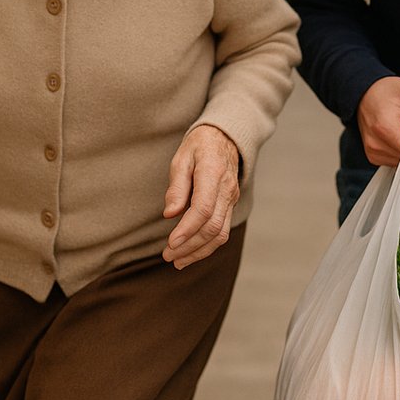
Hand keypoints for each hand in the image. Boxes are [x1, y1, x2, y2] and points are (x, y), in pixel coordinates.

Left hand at [162, 124, 240, 269]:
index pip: (204, 209)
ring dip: (199, 251)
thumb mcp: (181, 158)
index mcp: (212, 173)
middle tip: (168, 256)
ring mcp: (231, 199)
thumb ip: (176, 187)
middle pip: (212, 226)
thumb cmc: (199, 146)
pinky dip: (207, 246)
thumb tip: (170, 214)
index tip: (170, 243)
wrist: (225, 138)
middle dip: (190, 246)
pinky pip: (222, 231)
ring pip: (220, 234)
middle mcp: (226, 189)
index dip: (187, 229)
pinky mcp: (230, 206)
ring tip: (178, 261)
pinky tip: (191, 253)